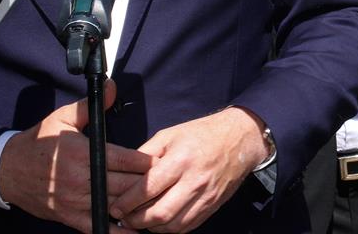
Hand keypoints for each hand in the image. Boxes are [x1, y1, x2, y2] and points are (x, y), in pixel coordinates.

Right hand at [0, 79, 153, 233]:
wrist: (7, 171)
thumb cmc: (38, 143)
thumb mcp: (62, 118)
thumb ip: (91, 106)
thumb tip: (111, 87)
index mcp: (82, 153)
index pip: (124, 160)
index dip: (147, 162)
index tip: (164, 161)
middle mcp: (80, 179)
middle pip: (124, 185)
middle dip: (147, 184)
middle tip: (169, 182)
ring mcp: (74, 201)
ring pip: (114, 205)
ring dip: (136, 206)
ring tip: (158, 202)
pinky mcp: (68, 217)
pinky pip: (96, 227)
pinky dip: (116, 230)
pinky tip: (134, 229)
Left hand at [110, 106, 269, 231]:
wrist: (240, 138)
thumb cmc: (204, 134)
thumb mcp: (170, 135)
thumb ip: (146, 155)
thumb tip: (124, 174)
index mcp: (181, 160)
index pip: (148, 189)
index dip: (127, 202)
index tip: (116, 206)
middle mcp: (194, 181)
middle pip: (159, 214)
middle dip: (136, 220)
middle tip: (125, 216)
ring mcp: (205, 196)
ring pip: (172, 225)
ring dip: (152, 227)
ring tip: (141, 220)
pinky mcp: (212, 206)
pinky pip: (187, 227)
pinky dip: (170, 228)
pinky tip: (162, 220)